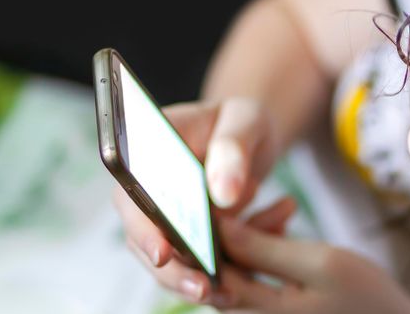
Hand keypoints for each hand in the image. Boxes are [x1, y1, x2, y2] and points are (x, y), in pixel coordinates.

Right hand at [113, 98, 281, 300]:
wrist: (252, 137)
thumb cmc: (241, 121)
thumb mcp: (244, 120)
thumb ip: (232, 148)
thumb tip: (222, 195)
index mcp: (149, 153)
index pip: (131, 195)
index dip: (141, 227)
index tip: (162, 252)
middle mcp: (153, 190)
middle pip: (148, 238)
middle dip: (175, 269)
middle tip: (205, 289)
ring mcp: (173, 217)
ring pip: (178, 258)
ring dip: (209, 275)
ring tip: (240, 286)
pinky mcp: (196, 236)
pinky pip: (215, 258)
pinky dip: (244, 257)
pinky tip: (278, 221)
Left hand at [214, 219, 409, 313]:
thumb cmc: (367, 299)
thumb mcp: (319, 264)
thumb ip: (263, 250)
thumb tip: (219, 229)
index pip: (213, 272)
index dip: (211, 232)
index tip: (221, 198)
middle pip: (226, 268)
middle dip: (241, 229)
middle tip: (264, 201)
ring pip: (241, 267)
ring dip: (256, 236)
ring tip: (285, 208)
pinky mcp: (275, 310)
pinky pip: (256, 274)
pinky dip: (266, 249)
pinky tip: (283, 226)